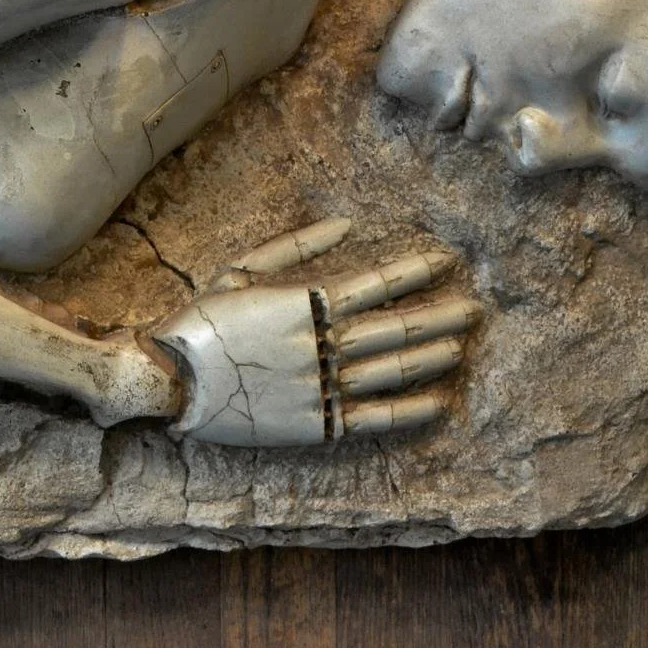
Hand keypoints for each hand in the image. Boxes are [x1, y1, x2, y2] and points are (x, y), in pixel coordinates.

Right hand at [148, 221, 476, 446]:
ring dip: (429, 357)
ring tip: (462, 347)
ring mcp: (320, 386)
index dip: (412, 273)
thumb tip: (347, 223)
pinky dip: (408, 411)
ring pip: (388, 371)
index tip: (445, 262)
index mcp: (303, 303)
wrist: (171, 381)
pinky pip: (372, 418)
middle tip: (476, 308)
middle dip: (437, 315)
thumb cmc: (201, 321)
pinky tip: (438, 403)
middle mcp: (319, 344)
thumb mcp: (240, 270)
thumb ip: (295, 247)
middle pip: (392, 328)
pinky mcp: (315, 424)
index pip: (373, 285)